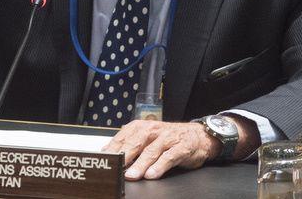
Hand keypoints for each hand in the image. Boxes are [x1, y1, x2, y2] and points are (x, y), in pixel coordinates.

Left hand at [102, 115, 258, 180]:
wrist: (197, 136)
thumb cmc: (169, 139)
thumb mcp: (148, 138)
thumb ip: (130, 144)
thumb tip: (107, 152)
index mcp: (142, 127)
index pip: (124, 137)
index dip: (113, 149)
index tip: (104, 160)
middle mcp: (154, 131)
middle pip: (136, 143)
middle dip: (125, 156)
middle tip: (116, 167)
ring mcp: (168, 139)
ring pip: (151, 151)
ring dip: (140, 164)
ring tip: (132, 175)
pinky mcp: (181, 148)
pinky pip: (169, 157)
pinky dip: (160, 166)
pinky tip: (152, 174)